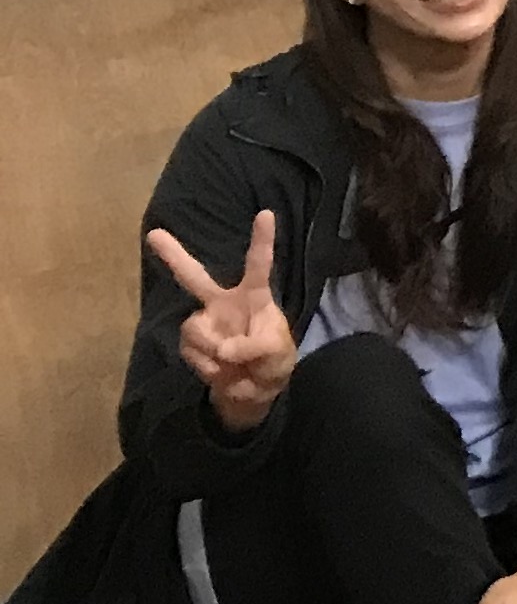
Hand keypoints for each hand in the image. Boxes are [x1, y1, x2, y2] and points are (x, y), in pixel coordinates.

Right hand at [146, 210, 295, 430]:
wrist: (253, 390)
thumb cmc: (272, 360)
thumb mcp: (277, 354)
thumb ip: (255, 347)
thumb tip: (223, 348)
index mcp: (253, 296)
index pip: (258, 264)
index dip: (262, 240)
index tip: (267, 213)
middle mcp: (223, 303)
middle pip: (194, 276)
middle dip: (173, 255)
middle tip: (153, 233)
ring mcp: (204, 322)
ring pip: (195, 329)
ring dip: (213, 351)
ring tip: (233, 362)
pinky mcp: (190, 344)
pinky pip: (191, 352)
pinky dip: (208, 367)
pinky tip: (221, 369)